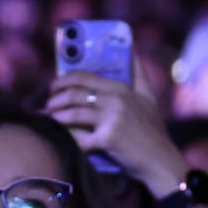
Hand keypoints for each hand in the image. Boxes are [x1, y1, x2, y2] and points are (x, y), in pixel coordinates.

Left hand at [43, 71, 183, 193]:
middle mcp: (116, 99)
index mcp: (121, 88)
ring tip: (48, 121)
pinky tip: (60, 139)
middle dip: (55, 99)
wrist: (161, 161)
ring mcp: (112, 118)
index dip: (62, 81)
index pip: (82, 77)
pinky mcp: (109, 138)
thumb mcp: (149, 97)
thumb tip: (132, 45)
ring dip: (55, 117)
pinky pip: (79, 138)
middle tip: (47, 106)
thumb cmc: (153, 131)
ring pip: (73, 113)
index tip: (53, 88)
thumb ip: (138, 72)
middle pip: (74, 93)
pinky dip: (66, 138)